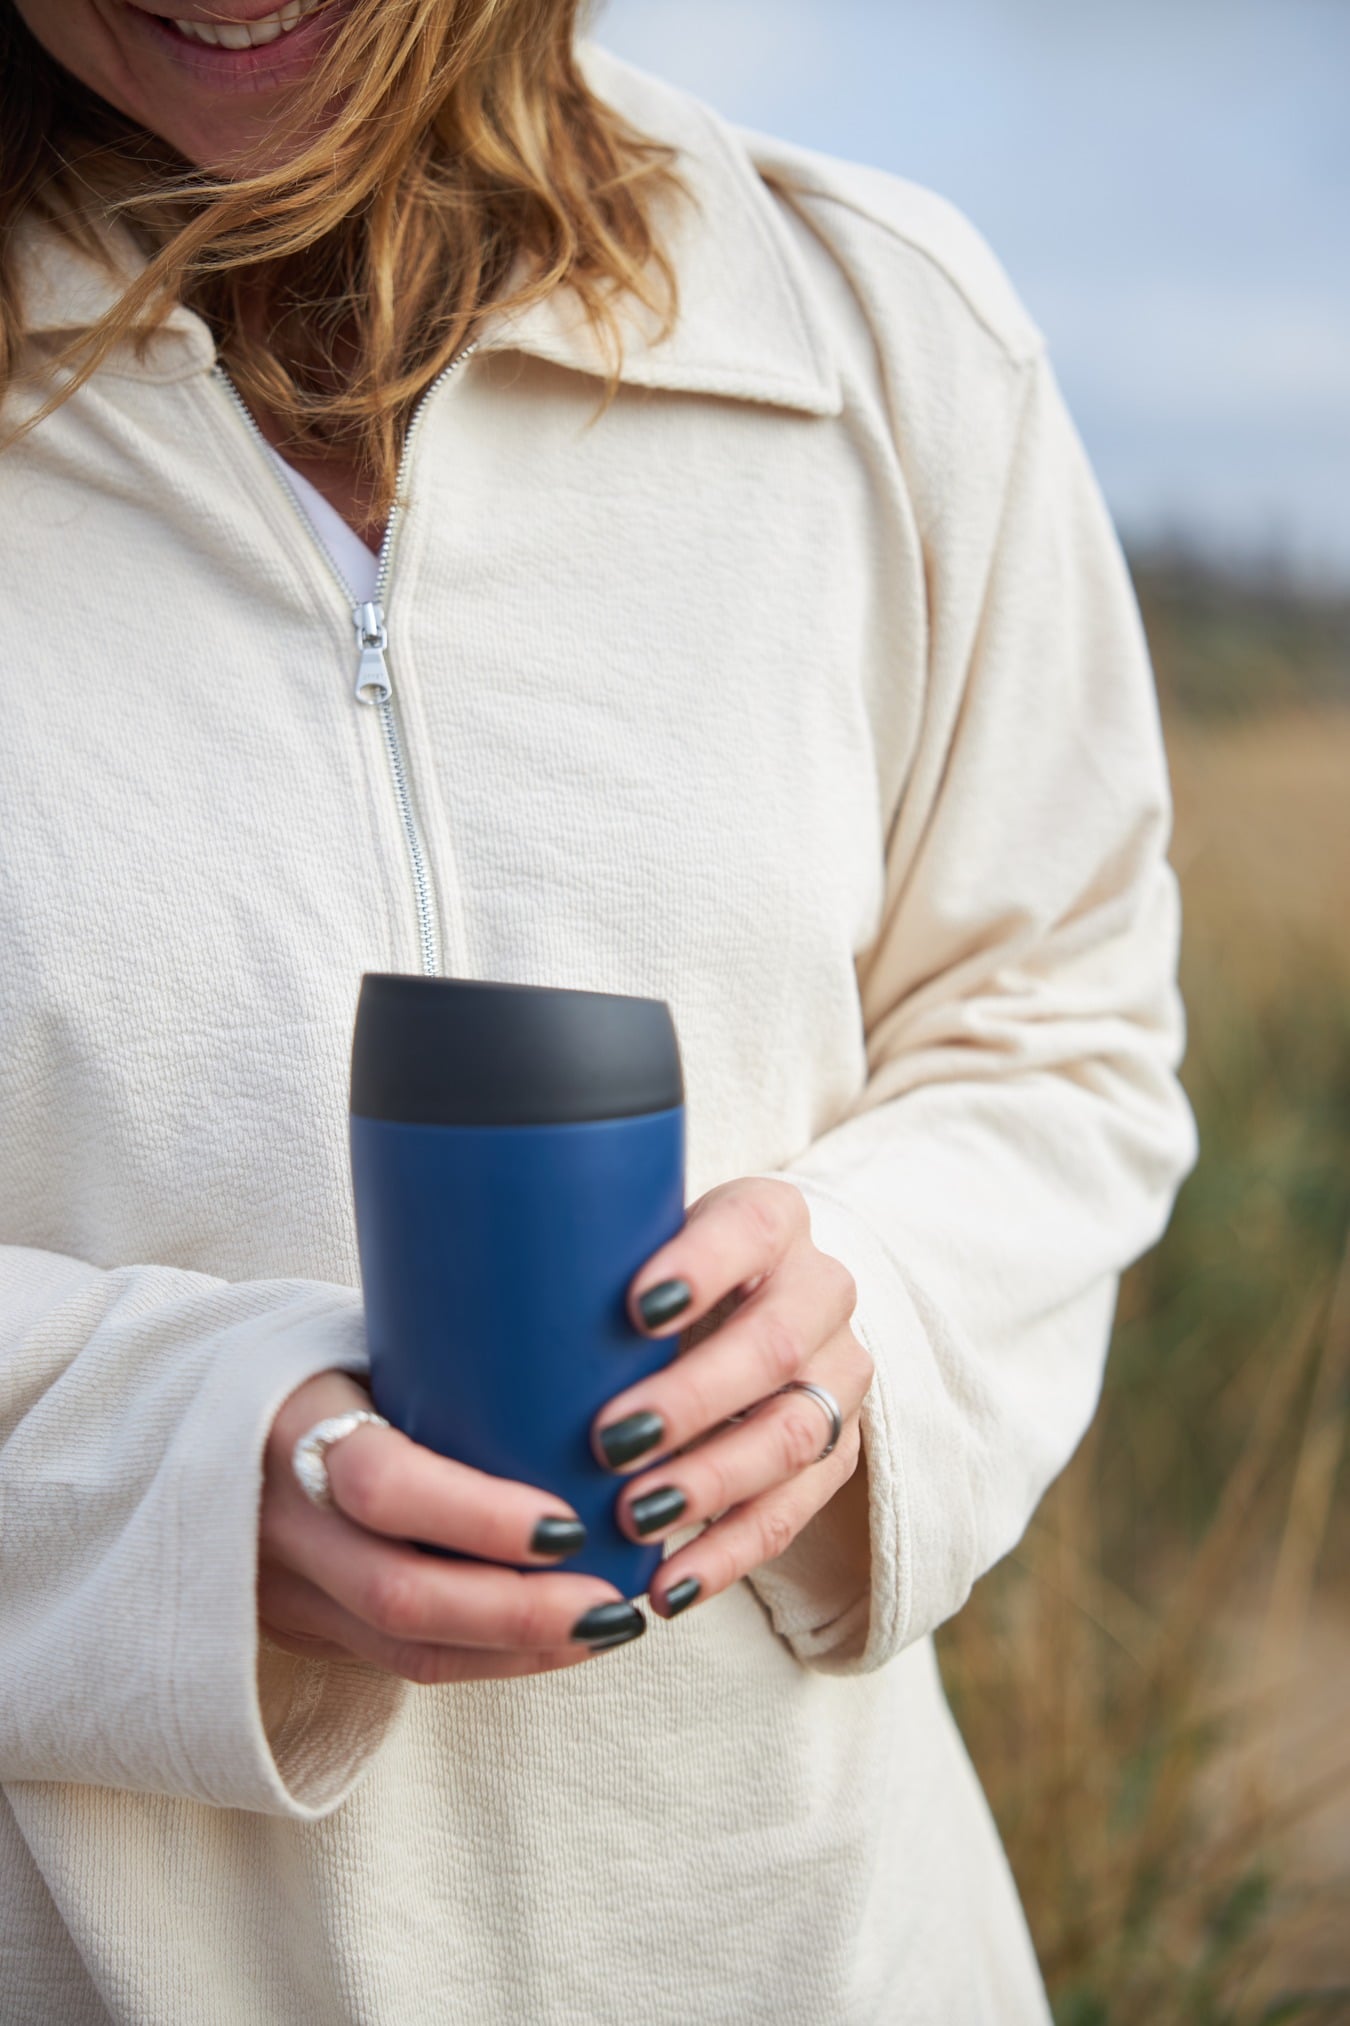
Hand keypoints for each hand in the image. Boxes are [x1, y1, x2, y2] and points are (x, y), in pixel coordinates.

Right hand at [259, 1372, 648, 1683]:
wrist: (186, 1415)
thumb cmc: (317, 1361)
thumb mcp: (360, 1343)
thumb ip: (444, 1364)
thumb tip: (586, 1354)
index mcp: (289, 1424)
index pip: (383, 1486)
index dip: (482, 1518)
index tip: (574, 1522)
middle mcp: (279, 1517)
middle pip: (399, 1595)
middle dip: (521, 1612)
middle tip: (614, 1602)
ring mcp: (281, 1585)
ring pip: (402, 1650)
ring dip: (518, 1649)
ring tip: (607, 1627)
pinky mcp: (296, 1627)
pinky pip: (398, 1664)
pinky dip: (487, 1659)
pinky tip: (558, 1643)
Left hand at [594, 1178, 873, 1618]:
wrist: (746, 1307)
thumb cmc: (652, 1273)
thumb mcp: (634, 1245)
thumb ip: (589, 1260)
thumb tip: (467, 1292)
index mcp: (771, 1219)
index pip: (750, 1230)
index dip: (701, 1267)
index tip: (635, 1308)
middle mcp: (820, 1292)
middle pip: (775, 1347)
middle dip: (693, 1400)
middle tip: (613, 1440)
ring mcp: (838, 1376)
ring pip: (793, 1436)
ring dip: (710, 1484)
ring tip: (635, 1518)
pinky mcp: (837, 1453)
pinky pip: (792, 1513)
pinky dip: (728, 1554)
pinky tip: (669, 1585)